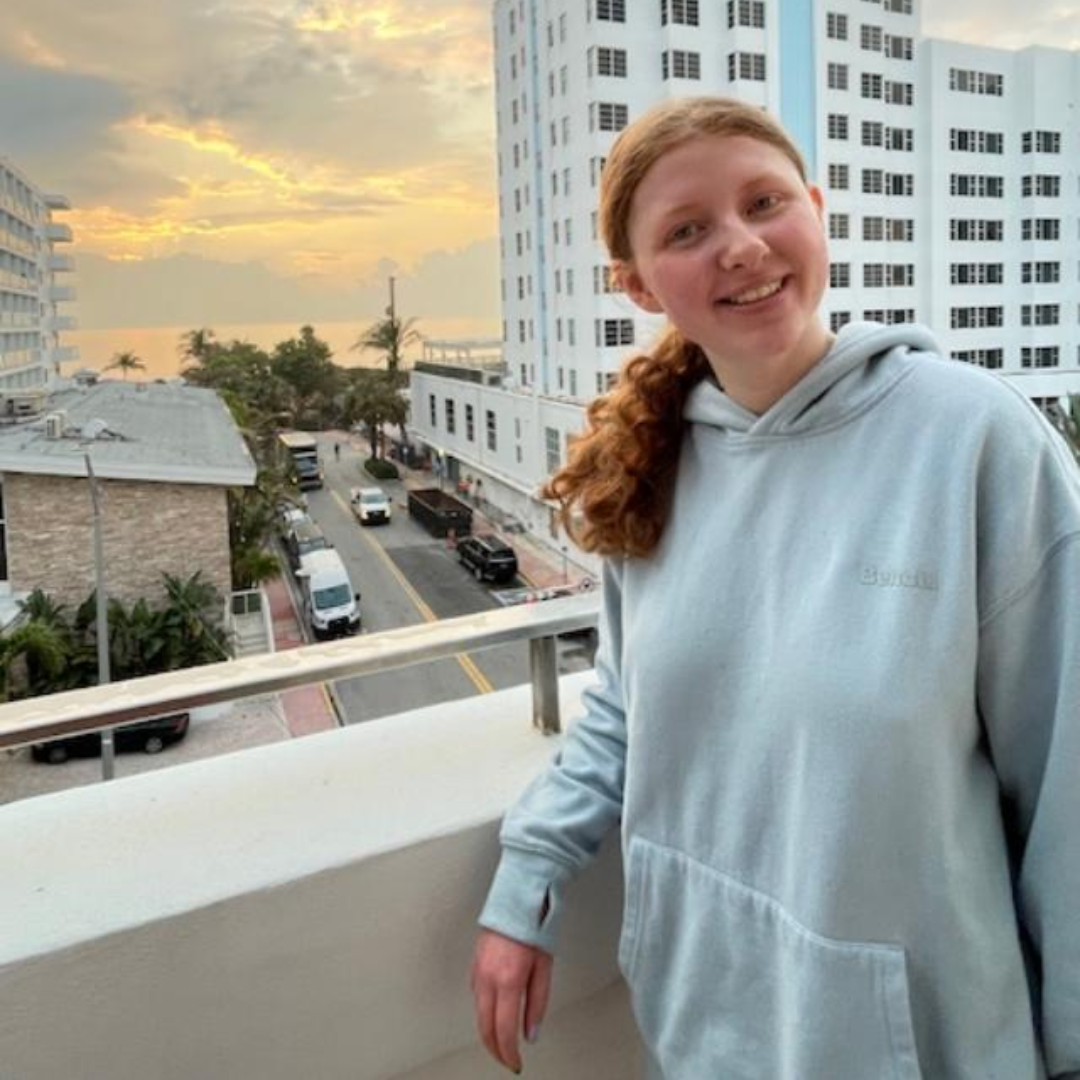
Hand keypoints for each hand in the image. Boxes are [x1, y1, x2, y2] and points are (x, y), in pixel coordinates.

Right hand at [471, 928, 553, 1073]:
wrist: (516, 900)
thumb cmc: (533, 928)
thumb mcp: (544, 968)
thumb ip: (537, 1003)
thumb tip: (531, 1033)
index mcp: (508, 980)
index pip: (503, 1030)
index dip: (509, 1053)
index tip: (515, 1062)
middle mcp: (488, 978)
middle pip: (484, 1027)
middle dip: (495, 1050)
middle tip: (507, 1059)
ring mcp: (478, 971)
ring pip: (478, 1013)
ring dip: (488, 1032)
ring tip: (502, 1042)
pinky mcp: (474, 965)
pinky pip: (477, 997)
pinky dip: (484, 1012)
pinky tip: (494, 1014)